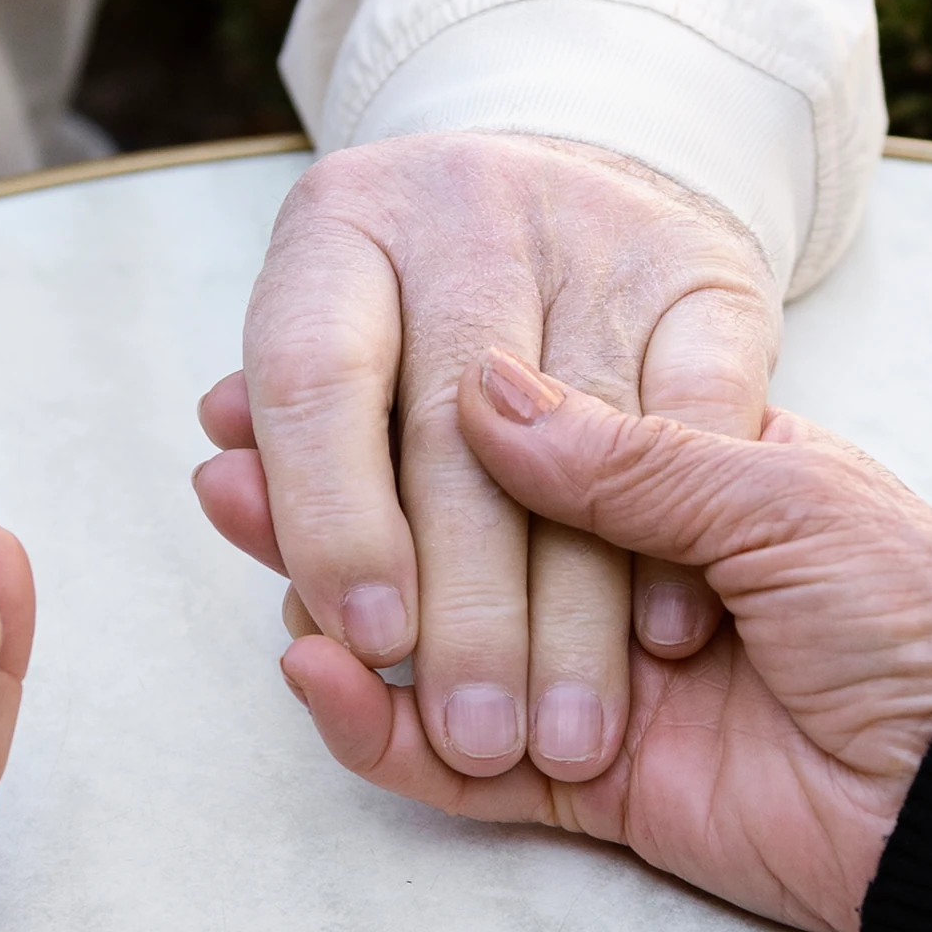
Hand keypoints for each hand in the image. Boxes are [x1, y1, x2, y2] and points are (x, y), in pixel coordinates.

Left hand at [196, 133, 780, 784]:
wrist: (593, 194)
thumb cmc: (435, 325)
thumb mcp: (350, 347)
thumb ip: (304, 429)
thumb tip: (224, 482)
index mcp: (343, 222)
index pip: (312, 376)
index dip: (333, 519)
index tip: (367, 646)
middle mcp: (461, 207)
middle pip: (452, 428)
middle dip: (466, 608)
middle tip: (474, 733)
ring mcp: (594, 233)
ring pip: (584, 438)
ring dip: (575, 610)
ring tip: (568, 737)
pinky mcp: (708, 270)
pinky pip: (702, 412)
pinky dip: (680, 530)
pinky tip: (661, 636)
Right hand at [280, 351, 931, 931]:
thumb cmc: (921, 609)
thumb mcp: (780, 489)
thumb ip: (626, 453)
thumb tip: (475, 390)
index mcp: (681, 478)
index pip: (509, 437)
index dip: (403, 409)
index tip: (291, 379)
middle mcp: (624, 576)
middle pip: (446, 536)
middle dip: (334, 498)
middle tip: (228, 459)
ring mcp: (596, 684)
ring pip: (432, 647)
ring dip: (334, 599)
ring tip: (244, 538)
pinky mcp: (591, 794)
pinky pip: (458, 770)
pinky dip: (379, 730)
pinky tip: (310, 671)